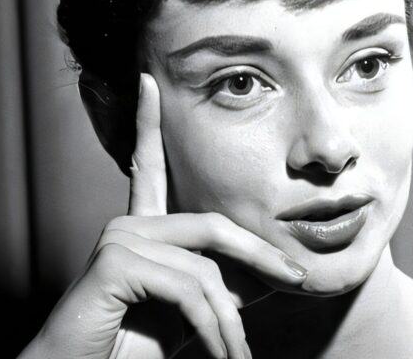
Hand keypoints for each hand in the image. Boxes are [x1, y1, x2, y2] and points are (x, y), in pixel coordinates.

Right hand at [21, 73, 307, 358]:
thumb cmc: (133, 349)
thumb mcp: (194, 313)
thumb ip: (225, 284)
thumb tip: (278, 269)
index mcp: (141, 229)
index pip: (148, 166)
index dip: (149, 123)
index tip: (149, 81)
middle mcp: (126, 225)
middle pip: (213, 225)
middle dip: (261, 256)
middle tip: (297, 280)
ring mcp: (117, 239)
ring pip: (205, 267)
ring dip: (231, 321)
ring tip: (236, 355)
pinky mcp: (114, 263)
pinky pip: (188, 287)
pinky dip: (212, 327)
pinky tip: (219, 352)